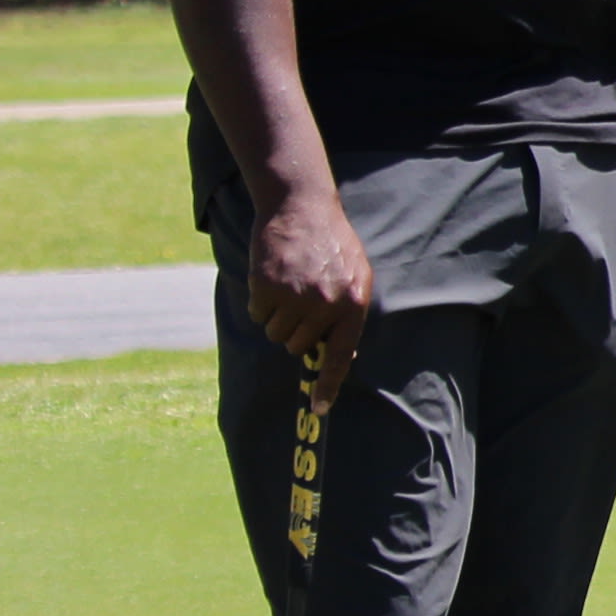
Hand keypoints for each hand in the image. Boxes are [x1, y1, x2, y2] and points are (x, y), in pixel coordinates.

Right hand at [245, 184, 375, 411]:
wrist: (302, 207)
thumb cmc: (332, 245)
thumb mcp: (356, 276)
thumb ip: (349, 314)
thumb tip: (344, 356)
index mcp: (353, 304)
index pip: (340, 356)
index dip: (328, 385)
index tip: (318, 409)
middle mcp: (325, 305)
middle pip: (299, 346)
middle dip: (297, 331)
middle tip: (301, 303)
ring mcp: (294, 297)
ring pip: (276, 333)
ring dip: (278, 317)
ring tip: (289, 286)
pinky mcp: (266, 287)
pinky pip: (258, 314)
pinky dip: (261, 302)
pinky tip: (273, 277)